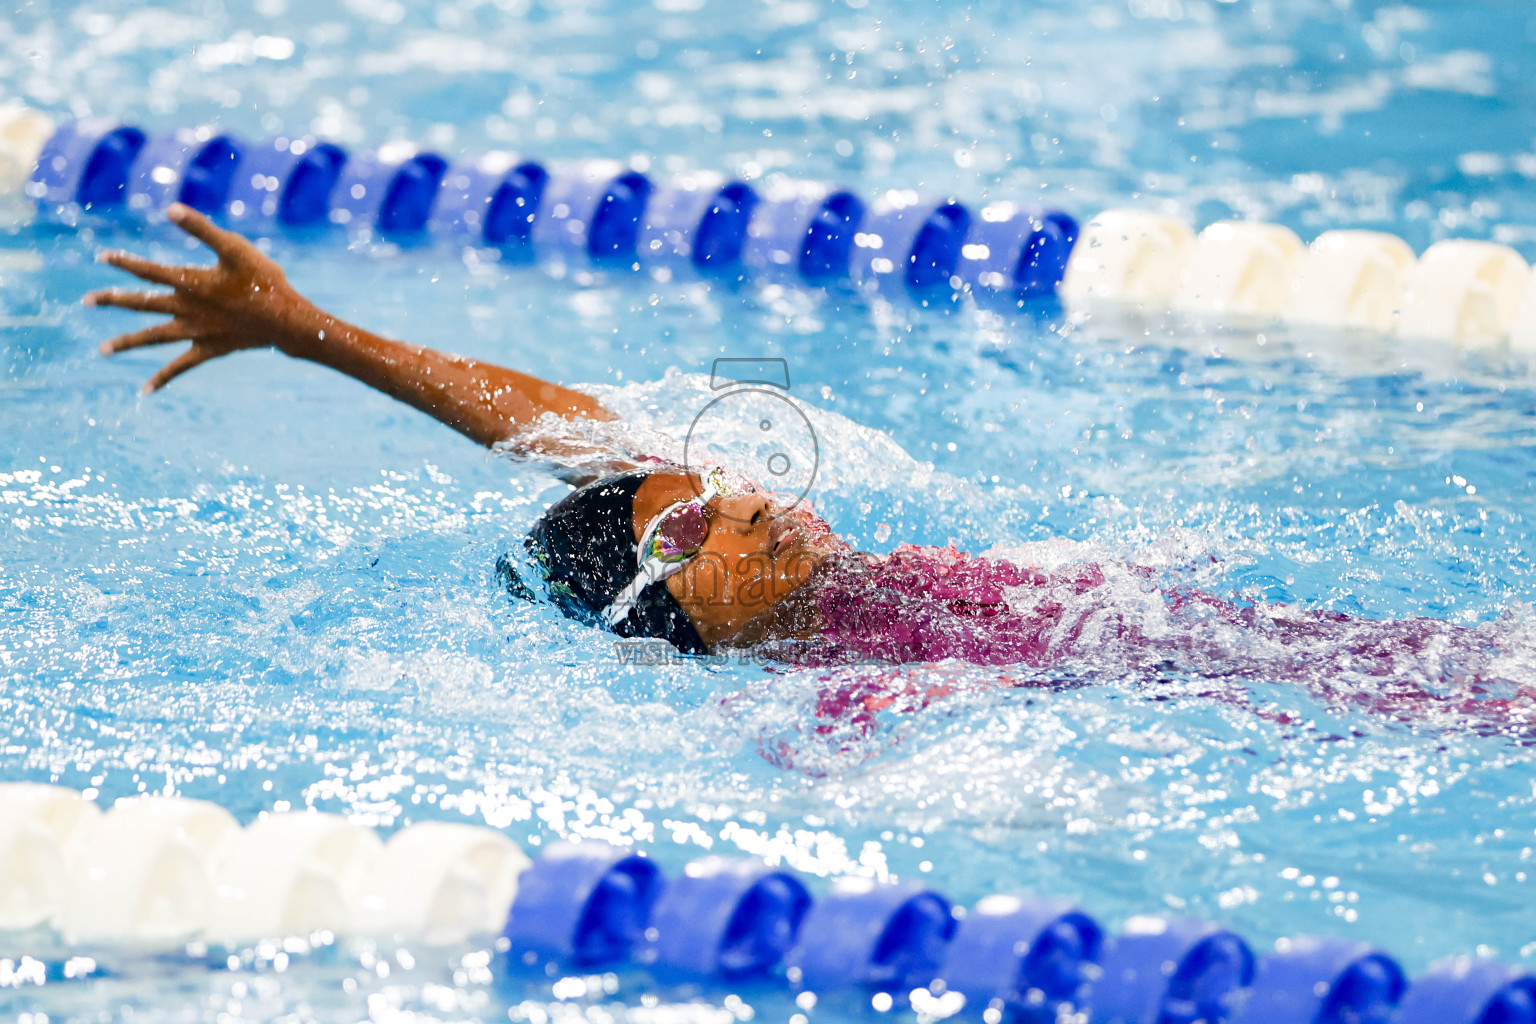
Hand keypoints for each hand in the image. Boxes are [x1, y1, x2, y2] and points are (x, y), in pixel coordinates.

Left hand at [86, 203, 316, 392]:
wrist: (286, 320)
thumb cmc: (263, 280)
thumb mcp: (234, 247)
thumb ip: (201, 229)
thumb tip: (170, 209)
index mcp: (189, 282)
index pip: (148, 270)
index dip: (124, 262)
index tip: (102, 257)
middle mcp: (186, 308)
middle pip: (141, 303)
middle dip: (112, 300)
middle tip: (85, 300)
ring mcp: (195, 332)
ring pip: (153, 337)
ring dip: (126, 342)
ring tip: (102, 350)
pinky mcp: (208, 349)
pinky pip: (180, 366)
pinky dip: (162, 378)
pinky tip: (145, 391)